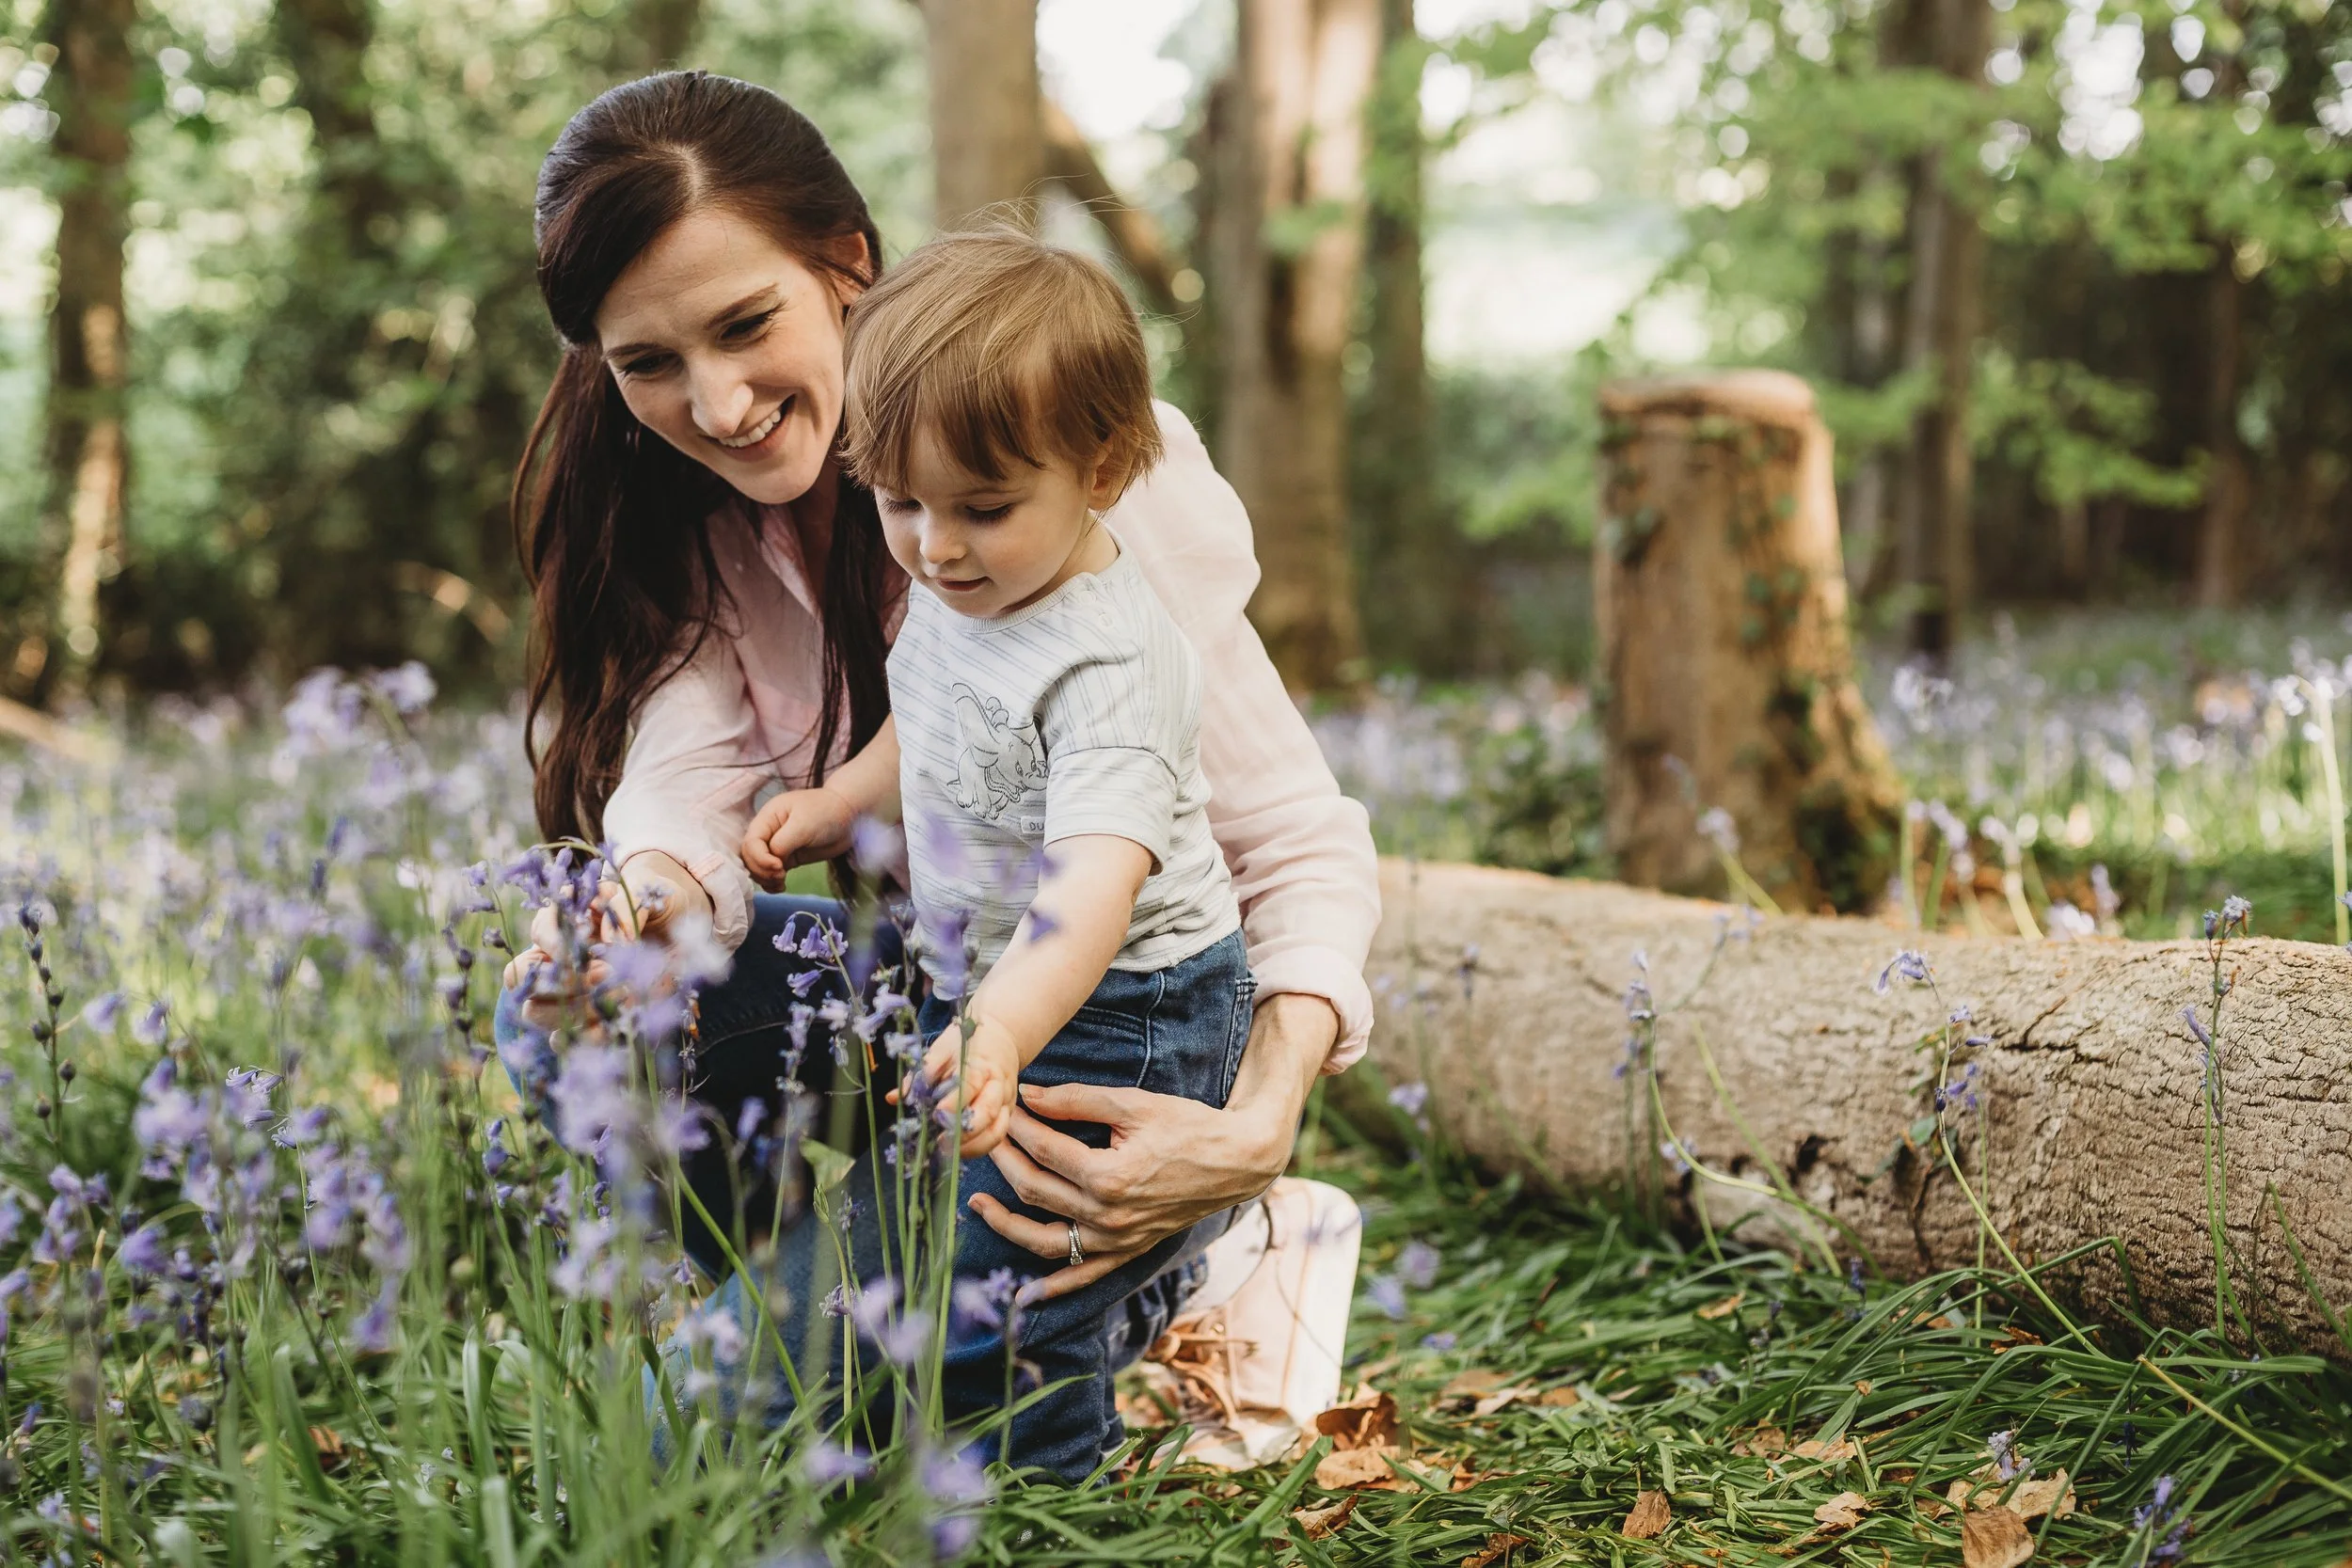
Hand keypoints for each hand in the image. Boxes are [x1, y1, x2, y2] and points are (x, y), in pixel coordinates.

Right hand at [500, 853, 712, 1030]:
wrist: (683, 930)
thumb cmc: (659, 903)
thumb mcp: (648, 893)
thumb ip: (624, 908)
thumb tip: (610, 942)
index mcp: (567, 918)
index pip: (540, 930)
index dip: (555, 945)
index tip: (584, 956)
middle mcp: (556, 955)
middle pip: (521, 975)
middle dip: (558, 983)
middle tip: (603, 980)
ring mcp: (565, 990)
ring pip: (535, 1011)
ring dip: (572, 1012)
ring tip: (617, 1000)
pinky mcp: (583, 1018)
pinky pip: (563, 1039)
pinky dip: (583, 1038)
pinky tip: (611, 1030)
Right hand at [741, 788, 855, 890]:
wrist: (849, 817)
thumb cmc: (826, 813)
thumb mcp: (803, 825)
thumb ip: (783, 842)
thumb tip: (772, 860)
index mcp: (767, 817)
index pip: (750, 842)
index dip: (760, 858)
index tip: (779, 866)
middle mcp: (768, 831)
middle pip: (750, 856)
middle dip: (761, 870)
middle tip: (781, 876)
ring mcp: (777, 845)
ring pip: (758, 867)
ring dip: (765, 879)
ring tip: (781, 883)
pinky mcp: (787, 858)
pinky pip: (771, 873)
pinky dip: (772, 883)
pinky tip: (781, 887)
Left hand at [892, 1015, 1020, 1157]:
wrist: (1002, 1037)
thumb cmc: (967, 1043)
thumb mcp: (942, 1049)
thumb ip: (920, 1075)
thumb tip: (893, 1098)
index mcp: (981, 1064)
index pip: (971, 1084)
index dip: (954, 1102)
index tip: (936, 1115)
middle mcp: (998, 1085)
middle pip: (988, 1112)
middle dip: (963, 1131)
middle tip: (939, 1142)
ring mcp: (1005, 1102)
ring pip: (996, 1130)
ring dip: (971, 1146)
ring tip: (945, 1152)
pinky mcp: (1007, 1114)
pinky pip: (996, 1136)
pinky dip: (978, 1147)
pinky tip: (957, 1151)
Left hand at [967, 992, 1338, 1303]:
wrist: (1236, 1161)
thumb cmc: (1188, 1126)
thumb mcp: (1133, 1103)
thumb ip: (1076, 1100)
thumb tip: (1029, 1094)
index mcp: (1108, 1176)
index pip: (1043, 1150)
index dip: (1019, 1126)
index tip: (1005, 1107)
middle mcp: (1108, 1215)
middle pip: (1036, 1191)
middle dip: (1005, 1162)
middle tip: (988, 1139)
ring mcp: (1117, 1239)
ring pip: (1046, 1240)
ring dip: (1006, 1225)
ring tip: (979, 1205)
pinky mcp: (1128, 1250)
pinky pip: (1083, 1274)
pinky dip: (1054, 1286)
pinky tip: (1027, 1294)